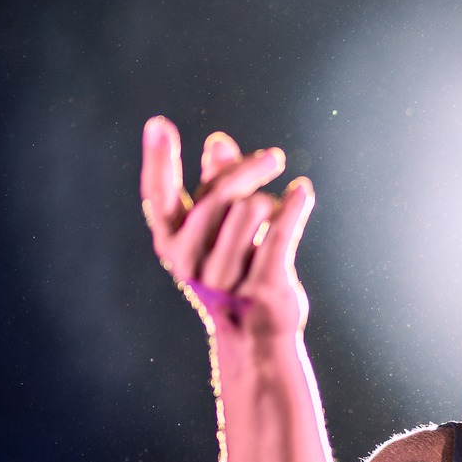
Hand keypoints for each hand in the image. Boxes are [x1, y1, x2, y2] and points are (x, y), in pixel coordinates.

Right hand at [140, 116, 314, 340]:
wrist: (254, 336)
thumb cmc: (234, 272)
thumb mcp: (218, 229)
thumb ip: (217, 184)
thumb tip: (218, 142)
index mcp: (171, 243)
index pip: (158, 196)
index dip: (158, 160)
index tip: (158, 124)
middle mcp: (190, 261)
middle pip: (219, 193)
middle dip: (250, 168)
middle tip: (274, 157)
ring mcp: (224, 277)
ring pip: (253, 208)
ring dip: (272, 203)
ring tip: (277, 215)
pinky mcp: (262, 286)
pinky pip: (281, 231)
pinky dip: (295, 207)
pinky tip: (303, 192)